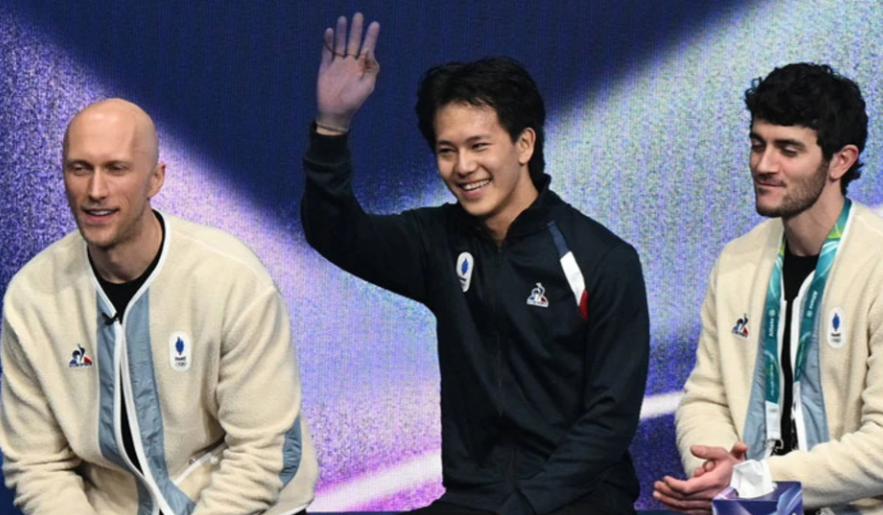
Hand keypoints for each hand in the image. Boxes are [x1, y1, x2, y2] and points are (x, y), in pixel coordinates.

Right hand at [316, 13, 380, 131]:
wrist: (335, 112)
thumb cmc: (354, 102)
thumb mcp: (367, 86)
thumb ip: (371, 68)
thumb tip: (370, 50)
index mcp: (362, 68)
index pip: (368, 48)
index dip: (371, 37)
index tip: (375, 24)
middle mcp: (350, 64)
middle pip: (354, 42)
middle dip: (356, 29)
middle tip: (359, 15)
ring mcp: (337, 65)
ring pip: (340, 44)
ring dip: (341, 32)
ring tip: (343, 19)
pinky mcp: (325, 68)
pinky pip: (327, 52)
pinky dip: (327, 42)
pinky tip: (329, 31)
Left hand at [652, 442, 747, 514]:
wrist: (751, 487)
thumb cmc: (736, 469)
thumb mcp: (724, 455)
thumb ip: (708, 451)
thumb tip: (693, 448)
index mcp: (712, 483)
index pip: (688, 488)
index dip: (674, 485)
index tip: (664, 478)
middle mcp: (710, 497)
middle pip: (683, 498)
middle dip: (667, 492)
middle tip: (655, 486)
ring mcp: (710, 506)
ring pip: (686, 507)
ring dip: (670, 501)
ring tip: (657, 495)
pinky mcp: (711, 510)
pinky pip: (691, 512)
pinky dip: (678, 509)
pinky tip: (669, 504)